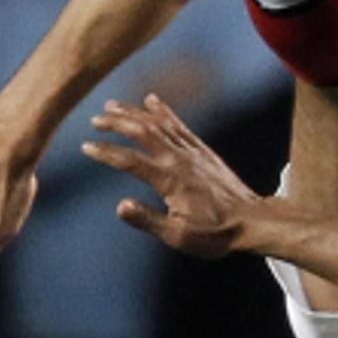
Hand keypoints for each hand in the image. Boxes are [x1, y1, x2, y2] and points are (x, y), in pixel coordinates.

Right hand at [82, 94, 259, 258]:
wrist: (251, 221)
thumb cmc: (215, 234)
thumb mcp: (179, 236)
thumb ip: (148, 220)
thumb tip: (120, 206)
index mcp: (170, 181)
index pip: (130, 161)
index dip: (106, 153)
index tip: (86, 147)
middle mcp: (179, 160)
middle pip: (142, 132)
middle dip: (116, 123)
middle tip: (95, 120)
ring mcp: (192, 153)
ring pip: (159, 124)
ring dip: (134, 113)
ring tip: (112, 105)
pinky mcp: (203, 151)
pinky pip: (179, 125)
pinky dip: (163, 111)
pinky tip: (151, 100)